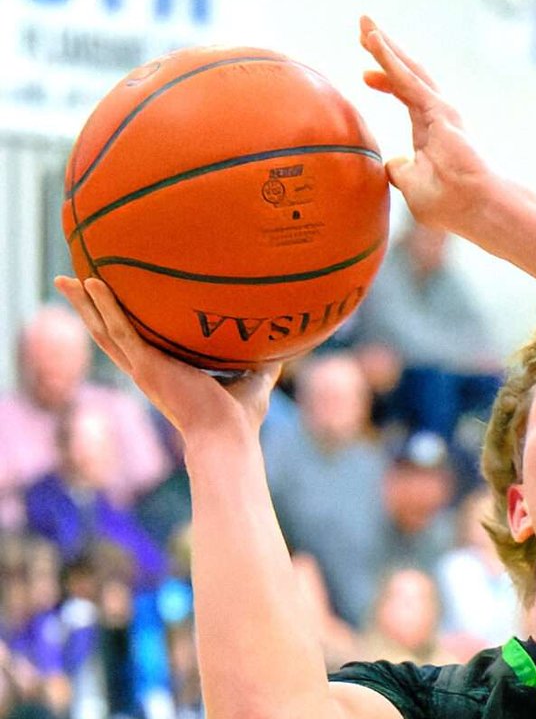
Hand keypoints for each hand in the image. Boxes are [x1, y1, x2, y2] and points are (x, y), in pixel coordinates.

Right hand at [54, 275, 278, 447]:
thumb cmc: (239, 420)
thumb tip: (286, 343)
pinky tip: (92, 284)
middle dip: (87, 310)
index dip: (117, 324)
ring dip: (84, 304)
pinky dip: (104, 307)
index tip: (106, 305)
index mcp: (162, 375)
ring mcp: (144, 369)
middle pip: (106, 334)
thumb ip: (262, 361)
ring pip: (104, 330)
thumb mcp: (253, 381)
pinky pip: (120, 330)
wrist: (229, 438)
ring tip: (65, 280)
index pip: (132, 345)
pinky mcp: (147, 367)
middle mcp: (147, 371)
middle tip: (68, 284)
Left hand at [359, 18, 493, 239]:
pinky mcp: (439, 110)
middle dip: (383, 50)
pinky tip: (372, 41)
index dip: (384, 81)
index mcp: (429, 130)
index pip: (404, 95)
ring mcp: (439, 110)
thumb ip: (400, 171)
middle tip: (362, 28)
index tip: (365, 76)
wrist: (478, 209)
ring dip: (385, 45)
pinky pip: (407, 79)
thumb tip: (391, 163)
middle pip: (405, 73)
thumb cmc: (453, 205)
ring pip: (407, 68)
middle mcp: (436, 114)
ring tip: (364, 23)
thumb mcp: (413, 186)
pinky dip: (389, 58)